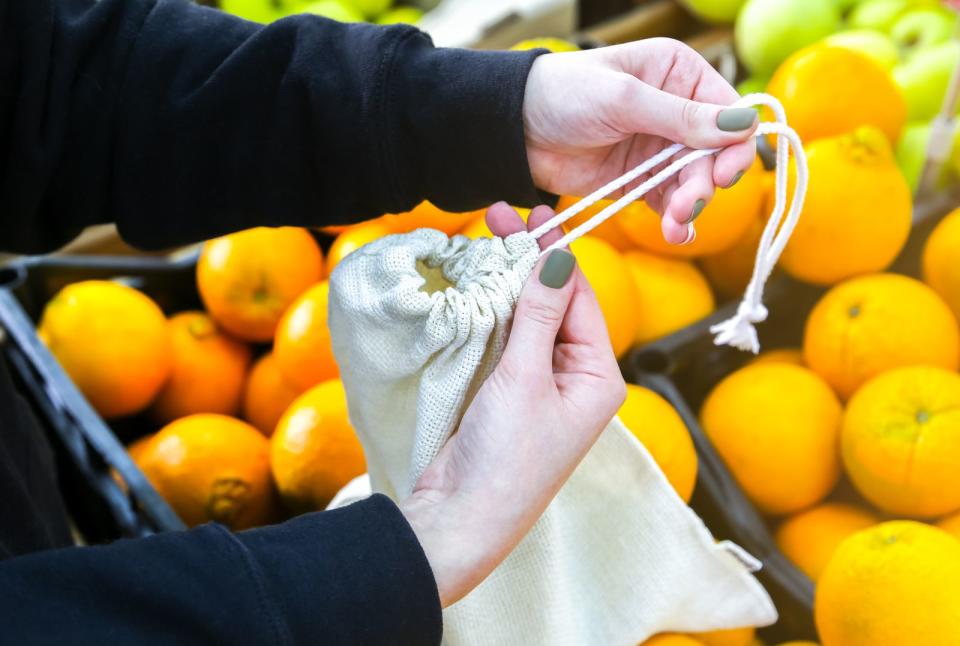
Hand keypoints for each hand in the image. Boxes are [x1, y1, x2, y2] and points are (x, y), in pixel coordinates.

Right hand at [400, 203, 625, 606]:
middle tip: (500, 217)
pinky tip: (478, 281)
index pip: (582, 300)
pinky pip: (506, 340)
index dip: (557, 255)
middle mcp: (576, 380)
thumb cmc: (505, 456)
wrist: (461, 518)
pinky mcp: (508, 394)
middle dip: (530, 262)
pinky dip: (492, 310)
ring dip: (508, 281)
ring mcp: (541, 387)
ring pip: (528, 319)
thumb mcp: (525, 378)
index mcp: (599, 378)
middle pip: (556, 305)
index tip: (534, 217)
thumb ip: (541, 314)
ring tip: (487, 237)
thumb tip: (559, 255)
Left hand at [522, 38, 758, 244]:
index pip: (729, 112)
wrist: (514, 130)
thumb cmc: (564, 94)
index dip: (734, 145)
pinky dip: (676, 220)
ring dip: (691, 207)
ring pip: (695, 183)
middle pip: (716, 154)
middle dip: (706, 183)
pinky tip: (675, 232)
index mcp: (679, 74)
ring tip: (675, 225)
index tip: (722, 174)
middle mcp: (677, 110)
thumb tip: (744, 125)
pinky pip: (670, 203)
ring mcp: (659, 149)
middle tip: (687, 206)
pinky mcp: (641, 181)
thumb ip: (682, 117)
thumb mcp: (624, 100)